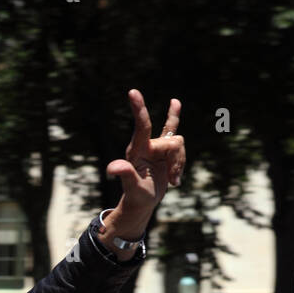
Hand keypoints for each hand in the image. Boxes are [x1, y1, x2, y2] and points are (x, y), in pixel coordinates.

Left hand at [99, 89, 184, 243]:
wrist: (142, 200)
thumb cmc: (136, 196)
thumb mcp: (132, 188)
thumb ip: (125, 176)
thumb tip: (113, 168)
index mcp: (137, 150)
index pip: (141, 127)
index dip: (139, 109)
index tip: (132, 91)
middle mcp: (146, 144)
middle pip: (172, 141)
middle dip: (177, 162)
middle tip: (173, 183)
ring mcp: (156, 145)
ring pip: (179, 142)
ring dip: (180, 164)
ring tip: (174, 182)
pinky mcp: (164, 148)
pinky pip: (172, 127)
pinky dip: (174, 116)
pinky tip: (175, 103)